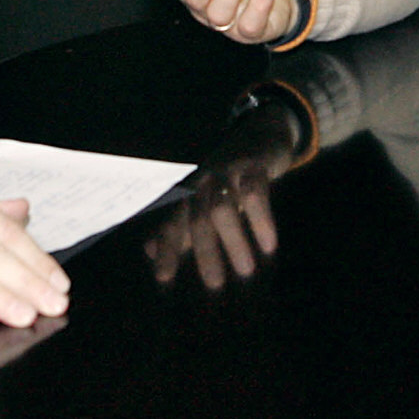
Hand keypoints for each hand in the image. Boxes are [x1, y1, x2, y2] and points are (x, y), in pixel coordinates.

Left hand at [143, 102, 297, 289]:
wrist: (261, 133)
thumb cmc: (230, 175)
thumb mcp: (203, 199)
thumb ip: (180, 224)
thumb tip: (149, 250)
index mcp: (188, 192)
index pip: (171, 222)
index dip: (167, 248)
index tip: (164, 278)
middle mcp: (202, 181)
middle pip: (196, 218)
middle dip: (204, 253)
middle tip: (214, 286)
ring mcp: (227, 170)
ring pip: (222, 208)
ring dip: (233, 241)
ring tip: (245, 271)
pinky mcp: (254, 164)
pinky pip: (255, 193)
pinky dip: (261, 221)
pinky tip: (269, 245)